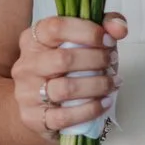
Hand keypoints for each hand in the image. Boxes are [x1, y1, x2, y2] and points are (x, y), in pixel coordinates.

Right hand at [11, 14, 125, 138]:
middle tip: (112, 62)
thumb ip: (102, 26)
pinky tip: (104, 102)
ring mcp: (26, 93)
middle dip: (96, 60)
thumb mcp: (79, 42)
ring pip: (65, 89)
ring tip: (113, 82)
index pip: (56, 27)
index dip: (87, 32)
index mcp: (33, 40)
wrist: (36, 105)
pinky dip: (91, 109)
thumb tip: (118, 28)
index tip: (108, 40)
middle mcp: (26, 65)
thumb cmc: (63, 69)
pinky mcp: (33, 118)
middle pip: (63, 59)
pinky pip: (65, 116)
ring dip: (97, 85)